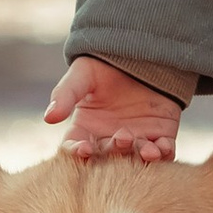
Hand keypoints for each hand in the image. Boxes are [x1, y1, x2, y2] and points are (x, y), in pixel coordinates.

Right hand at [45, 57, 181, 160]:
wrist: (140, 54)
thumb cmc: (103, 66)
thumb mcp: (82, 76)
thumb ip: (65, 95)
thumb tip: (49, 117)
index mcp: (86, 129)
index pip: (77, 147)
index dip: (78, 151)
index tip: (84, 149)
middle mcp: (109, 140)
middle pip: (109, 156)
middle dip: (115, 150)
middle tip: (122, 138)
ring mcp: (135, 141)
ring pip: (136, 158)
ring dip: (141, 157)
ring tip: (147, 150)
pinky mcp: (160, 137)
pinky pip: (162, 152)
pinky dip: (163, 153)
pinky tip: (162, 147)